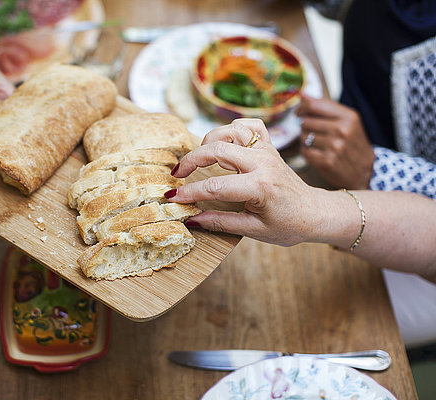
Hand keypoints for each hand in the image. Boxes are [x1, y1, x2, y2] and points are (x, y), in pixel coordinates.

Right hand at [168, 119, 330, 245]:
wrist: (315, 213)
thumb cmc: (288, 225)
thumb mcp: (254, 230)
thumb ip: (221, 223)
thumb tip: (191, 220)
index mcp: (260, 186)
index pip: (215, 186)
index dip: (190, 192)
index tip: (173, 197)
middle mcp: (263, 163)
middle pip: (218, 149)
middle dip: (191, 160)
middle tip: (177, 174)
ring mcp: (267, 151)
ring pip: (231, 130)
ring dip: (210, 140)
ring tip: (199, 158)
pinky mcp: (269, 146)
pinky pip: (249, 125)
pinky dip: (233, 128)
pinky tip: (224, 141)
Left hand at [296, 95, 374, 188]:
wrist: (365, 171)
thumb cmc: (353, 144)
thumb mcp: (347, 121)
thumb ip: (325, 107)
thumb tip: (302, 94)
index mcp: (348, 117)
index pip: (314, 106)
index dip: (301, 108)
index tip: (299, 112)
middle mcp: (342, 130)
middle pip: (305, 121)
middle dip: (305, 126)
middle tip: (314, 132)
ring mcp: (334, 147)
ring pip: (303, 136)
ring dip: (306, 140)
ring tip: (318, 144)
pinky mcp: (326, 162)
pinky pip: (304, 151)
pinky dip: (307, 152)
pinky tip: (317, 153)